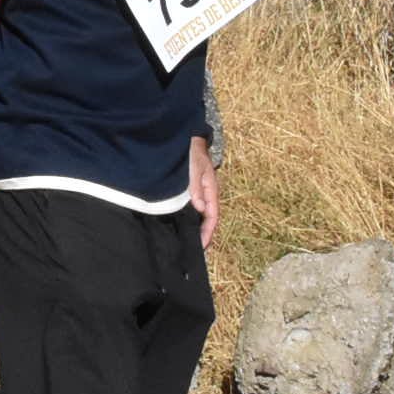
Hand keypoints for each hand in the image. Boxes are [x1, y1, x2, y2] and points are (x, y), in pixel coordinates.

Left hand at [188, 136, 218, 250]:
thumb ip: (196, 187)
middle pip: (207, 220)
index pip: (212, 216)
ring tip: (189, 244)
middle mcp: (207, 195)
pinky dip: (190, 220)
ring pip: (200, 216)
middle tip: (195, 252)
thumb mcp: (195, 169)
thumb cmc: (193, 154)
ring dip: (196, 229)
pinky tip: (181, 227)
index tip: (202, 246)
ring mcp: (199, 194)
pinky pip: (192, 209)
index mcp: (211, 190)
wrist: (188, 141)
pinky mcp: (191, 192)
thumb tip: (199, 207)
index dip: (208, 232)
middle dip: (203, 235)